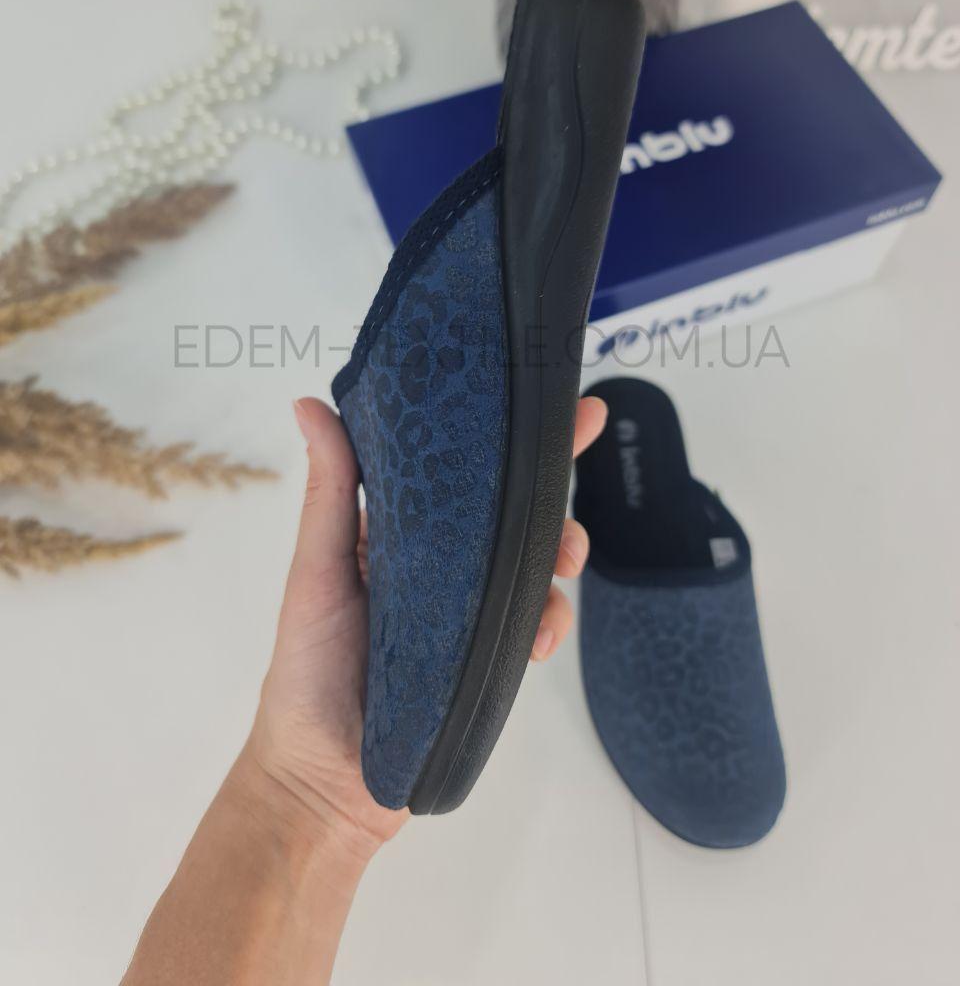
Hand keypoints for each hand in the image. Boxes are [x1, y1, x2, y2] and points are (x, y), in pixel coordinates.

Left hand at [243, 395, 607, 858]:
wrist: (324, 783)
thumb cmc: (306, 670)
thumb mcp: (316, 571)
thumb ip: (328, 491)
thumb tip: (310, 403)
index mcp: (397, 533)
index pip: (458, 470)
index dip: (506, 435)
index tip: (556, 401)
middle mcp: (440, 566)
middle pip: (509, 513)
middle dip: (550, 487)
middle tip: (575, 467)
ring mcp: (469, 613)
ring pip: (532, 565)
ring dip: (558, 552)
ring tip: (564, 557)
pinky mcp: (489, 659)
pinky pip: (534, 627)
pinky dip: (548, 624)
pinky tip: (540, 636)